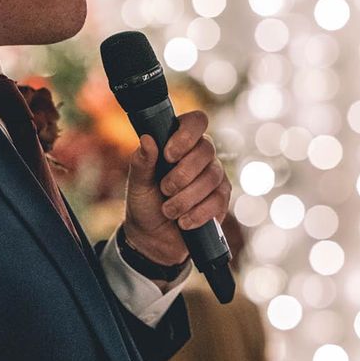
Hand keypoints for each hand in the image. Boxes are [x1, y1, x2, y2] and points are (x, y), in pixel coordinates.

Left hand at [123, 111, 230, 264]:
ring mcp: (214, 176)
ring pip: (212, 177)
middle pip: (206, 150)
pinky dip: (198, 213)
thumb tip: (147, 139)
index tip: (169, 155)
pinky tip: (184, 222)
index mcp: (180, 143)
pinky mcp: (221, 199)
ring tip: (169, 211)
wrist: (154, 239)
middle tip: (165, 190)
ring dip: (187, 197)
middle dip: (183, 173)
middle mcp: (201, 155)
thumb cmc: (145, 205)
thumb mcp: (138, 184)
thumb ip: (142, 162)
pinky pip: (218, 200)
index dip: (186, 135)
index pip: (196, 121)